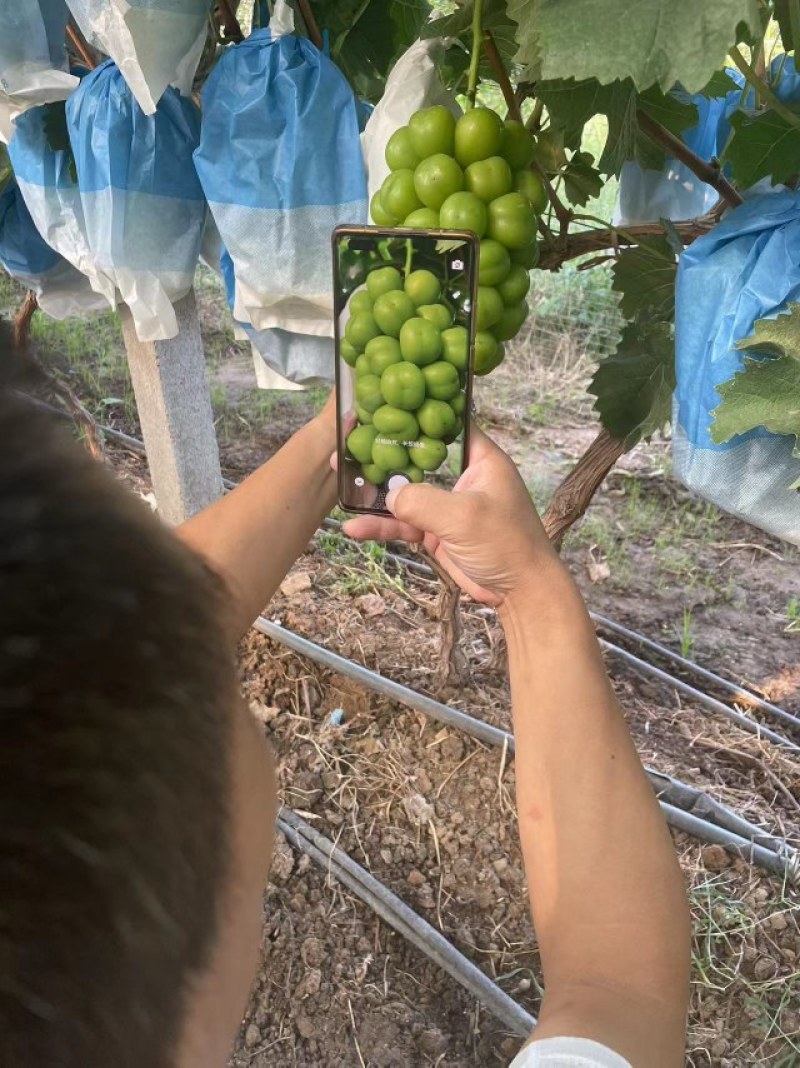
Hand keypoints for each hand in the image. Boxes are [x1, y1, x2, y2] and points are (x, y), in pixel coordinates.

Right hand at [341, 423, 564, 609]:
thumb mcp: (463, 516)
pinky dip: (382, 526)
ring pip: (406, 495)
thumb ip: (422, 501)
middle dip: (385, 457)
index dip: (420, 416)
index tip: (385, 409)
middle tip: (350, 448)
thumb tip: (390, 495)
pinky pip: (404, 524)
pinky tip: (355, 528)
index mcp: (481, 459)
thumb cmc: (506, 544)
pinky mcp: (437, 533)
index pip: (449, 425)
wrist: (520, 592)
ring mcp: (448, 507)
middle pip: (418, 459)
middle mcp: (463, 478)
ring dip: (376, 495)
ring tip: (342, 488)